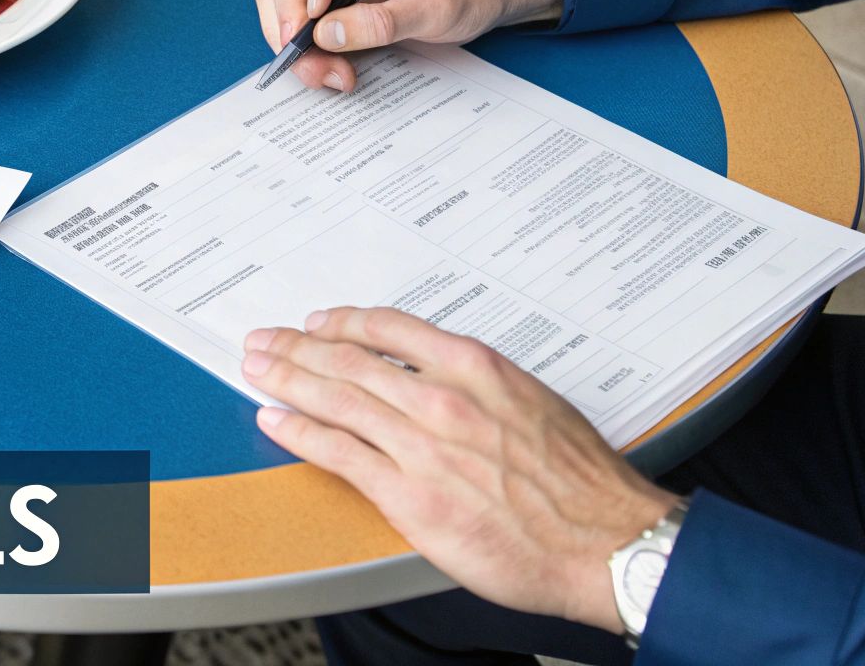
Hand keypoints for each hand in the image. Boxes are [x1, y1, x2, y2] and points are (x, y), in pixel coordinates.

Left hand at [241, 307, 679, 631]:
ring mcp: (422, 447)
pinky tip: (275, 422)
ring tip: (257, 370)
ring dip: (286, 381)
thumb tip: (444, 379)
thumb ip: (482, 387)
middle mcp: (442, 399)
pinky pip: (338, 454)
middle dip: (297, 348)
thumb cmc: (583, 482)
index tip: (319, 322)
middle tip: (265, 341)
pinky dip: (300, 433)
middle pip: (349, 360)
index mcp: (476, 368)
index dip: (343, 322)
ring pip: (335, 400)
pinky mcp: (409, 496)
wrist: (606, 541)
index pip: (389, 329)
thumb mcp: (535, 402)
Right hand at [253, 0, 563, 91]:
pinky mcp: (332, 7)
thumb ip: (382, 21)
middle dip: (290, 15)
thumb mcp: (435, 6)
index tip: (320, 10)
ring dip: (293, 41)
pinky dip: (307, 53)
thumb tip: (326, 35)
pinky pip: (299, 26)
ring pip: (282, 1)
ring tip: (324, 72)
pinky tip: (331, 71)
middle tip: (303, 52)